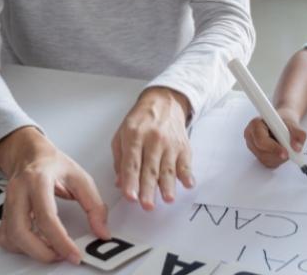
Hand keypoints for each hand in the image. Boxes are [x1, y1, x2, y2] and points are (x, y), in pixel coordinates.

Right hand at [0, 126, 109, 264]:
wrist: (29, 153)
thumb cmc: (54, 164)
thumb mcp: (81, 178)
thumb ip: (94, 206)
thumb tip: (102, 233)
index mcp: (38, 179)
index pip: (46, 217)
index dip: (60, 241)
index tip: (75, 255)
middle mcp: (18, 191)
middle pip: (21, 232)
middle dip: (42, 252)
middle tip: (63, 257)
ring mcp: (7, 202)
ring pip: (11, 238)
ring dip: (32, 251)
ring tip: (54, 250)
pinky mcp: (3, 213)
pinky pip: (6, 238)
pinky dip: (21, 248)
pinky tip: (39, 244)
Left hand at [111, 86, 192, 210]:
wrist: (164, 102)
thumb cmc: (141, 120)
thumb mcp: (122, 134)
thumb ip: (119, 160)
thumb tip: (120, 183)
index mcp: (134, 136)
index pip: (131, 162)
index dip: (130, 180)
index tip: (130, 196)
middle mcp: (153, 139)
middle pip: (150, 168)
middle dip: (148, 189)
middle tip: (147, 205)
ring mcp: (170, 143)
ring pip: (168, 167)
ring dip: (168, 185)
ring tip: (167, 198)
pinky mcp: (183, 146)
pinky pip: (185, 162)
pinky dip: (187, 174)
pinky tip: (187, 184)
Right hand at [243, 108, 306, 167]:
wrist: (281, 124)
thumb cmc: (284, 121)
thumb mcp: (293, 123)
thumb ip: (298, 133)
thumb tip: (297, 147)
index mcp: (255, 125)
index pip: (261, 140)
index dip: (273, 147)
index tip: (286, 152)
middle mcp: (251, 137)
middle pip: (263, 153)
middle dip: (278, 154)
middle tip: (290, 151)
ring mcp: (253, 148)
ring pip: (266, 160)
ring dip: (280, 157)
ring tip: (286, 148)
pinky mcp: (258, 156)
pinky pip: (269, 163)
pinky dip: (278, 160)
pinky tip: (282, 151)